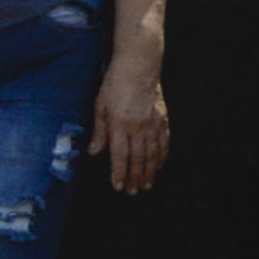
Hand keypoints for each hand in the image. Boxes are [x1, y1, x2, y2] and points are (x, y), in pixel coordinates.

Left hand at [91, 50, 169, 193]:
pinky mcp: (163, 119)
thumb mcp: (100, 105)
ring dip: (149, 172)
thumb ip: (99, 131)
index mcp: (120, 124)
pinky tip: (158, 166)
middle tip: (132, 192)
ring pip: (152, 154)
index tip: (118, 186)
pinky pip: (163, 143)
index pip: (120, 155)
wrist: (139, 66)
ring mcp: (153, 124)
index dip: (119, 173)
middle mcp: (138, 127)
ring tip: (146, 185)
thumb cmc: (115, 84)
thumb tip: (94, 152)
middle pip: (137, 159)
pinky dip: (161, 157)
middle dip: (135, 178)